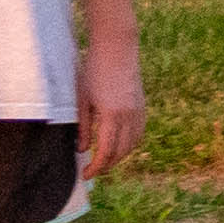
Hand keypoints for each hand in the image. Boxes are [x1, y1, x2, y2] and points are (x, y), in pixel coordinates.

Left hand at [82, 47, 148, 183]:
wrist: (117, 48)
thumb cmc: (94, 70)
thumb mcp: (81, 99)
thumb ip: (82, 127)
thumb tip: (82, 149)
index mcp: (111, 116)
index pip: (106, 152)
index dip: (96, 167)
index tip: (85, 174)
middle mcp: (129, 116)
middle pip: (121, 152)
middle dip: (107, 165)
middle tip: (92, 170)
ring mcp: (138, 111)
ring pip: (133, 144)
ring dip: (120, 156)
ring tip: (105, 160)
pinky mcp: (142, 106)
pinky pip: (139, 133)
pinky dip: (130, 144)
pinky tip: (120, 145)